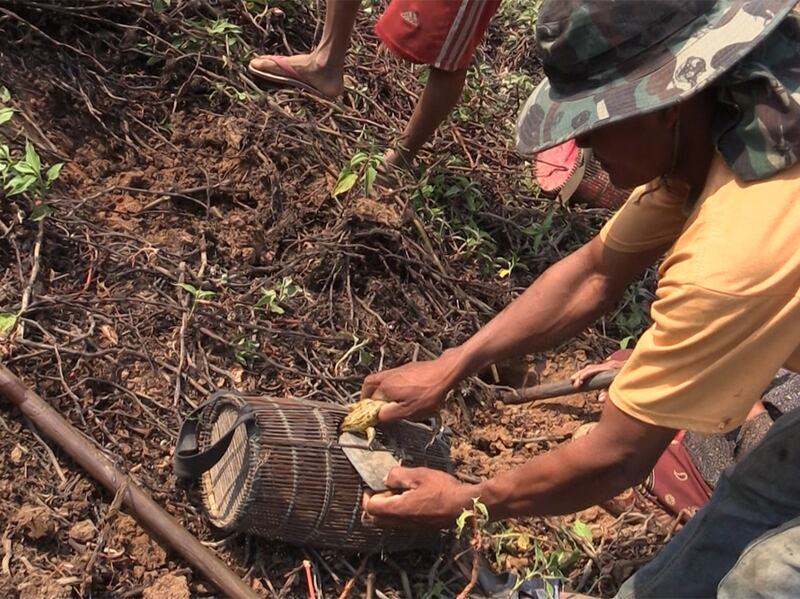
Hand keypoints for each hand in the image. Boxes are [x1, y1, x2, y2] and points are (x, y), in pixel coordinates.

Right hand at [361, 349, 463, 421]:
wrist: (446, 372)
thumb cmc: (429, 392)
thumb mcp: (409, 411)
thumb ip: (390, 414)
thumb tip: (377, 416)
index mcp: (385, 386)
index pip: (368, 399)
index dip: (369, 409)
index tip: (372, 416)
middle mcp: (388, 375)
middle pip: (370, 383)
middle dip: (368, 394)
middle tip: (371, 404)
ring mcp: (399, 370)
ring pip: (382, 379)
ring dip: (381, 389)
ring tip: (388, 400)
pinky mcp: (409, 368)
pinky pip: (394, 377)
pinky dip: (392, 385)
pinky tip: (403, 393)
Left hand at [362, 467, 477, 528]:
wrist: (465, 506)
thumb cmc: (443, 489)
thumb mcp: (419, 475)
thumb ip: (398, 476)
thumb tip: (386, 479)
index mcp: (398, 509)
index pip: (370, 508)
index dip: (368, 495)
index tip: (373, 484)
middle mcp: (401, 522)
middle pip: (375, 519)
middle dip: (374, 503)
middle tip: (383, 488)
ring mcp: (410, 526)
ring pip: (387, 522)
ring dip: (386, 508)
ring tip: (398, 491)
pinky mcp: (419, 526)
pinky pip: (399, 522)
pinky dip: (397, 511)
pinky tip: (410, 497)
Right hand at [571, 350, 631, 401]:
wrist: (647, 367)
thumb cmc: (635, 379)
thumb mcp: (623, 386)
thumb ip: (611, 393)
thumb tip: (600, 399)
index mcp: (610, 368)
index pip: (592, 370)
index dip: (584, 376)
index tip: (578, 383)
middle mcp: (609, 364)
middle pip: (590, 368)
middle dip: (580, 375)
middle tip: (573, 383)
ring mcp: (610, 364)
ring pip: (592, 367)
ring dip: (582, 373)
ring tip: (574, 380)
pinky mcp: (611, 366)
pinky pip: (597, 368)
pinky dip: (588, 373)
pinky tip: (585, 378)